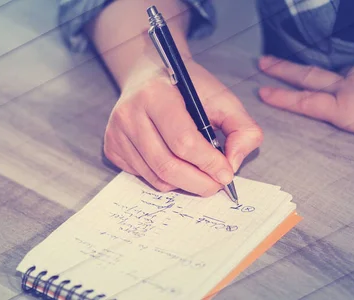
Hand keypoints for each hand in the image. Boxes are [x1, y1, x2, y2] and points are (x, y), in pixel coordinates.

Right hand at [104, 58, 262, 195]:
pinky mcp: (112, 147)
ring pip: (156, 177)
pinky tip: (177, 164)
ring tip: (201, 175)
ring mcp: (116, 132)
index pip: (183, 141)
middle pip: (167, 165)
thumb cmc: (188, 88)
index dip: (208, 163)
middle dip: (199, 182)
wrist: (150, 74)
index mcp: (156, 94)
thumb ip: (241, 128)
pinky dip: (166, 179)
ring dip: (185, 184)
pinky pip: (144, 177)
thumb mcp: (222, 98)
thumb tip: (233, 164)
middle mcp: (129, 113)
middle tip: (217, 185)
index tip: (226, 173)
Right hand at [258, 52, 353, 148]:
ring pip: (344, 74)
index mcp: (346, 110)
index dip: (281, 98)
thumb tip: (341, 102)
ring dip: (347, 83)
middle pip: (309, 76)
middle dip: (283, 70)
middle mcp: (350, 85)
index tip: (262, 91)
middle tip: (264, 62)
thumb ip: (349, 115)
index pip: (304, 102)